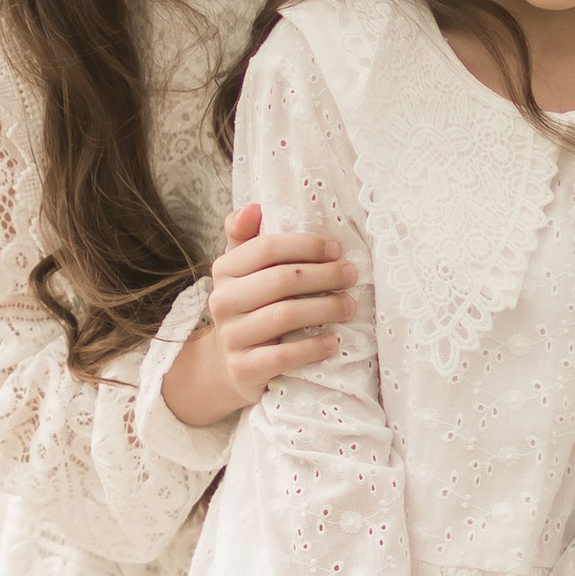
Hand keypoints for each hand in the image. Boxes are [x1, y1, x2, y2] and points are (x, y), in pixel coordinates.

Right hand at [160, 203, 358, 425]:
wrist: (230, 366)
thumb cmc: (250, 308)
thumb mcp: (244, 271)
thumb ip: (246, 237)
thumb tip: (254, 207)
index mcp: (225, 270)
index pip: (265, 248)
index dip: (305, 245)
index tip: (336, 249)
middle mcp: (223, 301)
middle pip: (280, 280)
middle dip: (323, 276)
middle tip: (351, 276)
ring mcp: (232, 337)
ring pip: (284, 316)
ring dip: (325, 309)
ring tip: (349, 306)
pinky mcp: (244, 369)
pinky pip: (282, 356)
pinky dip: (312, 347)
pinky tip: (333, 342)